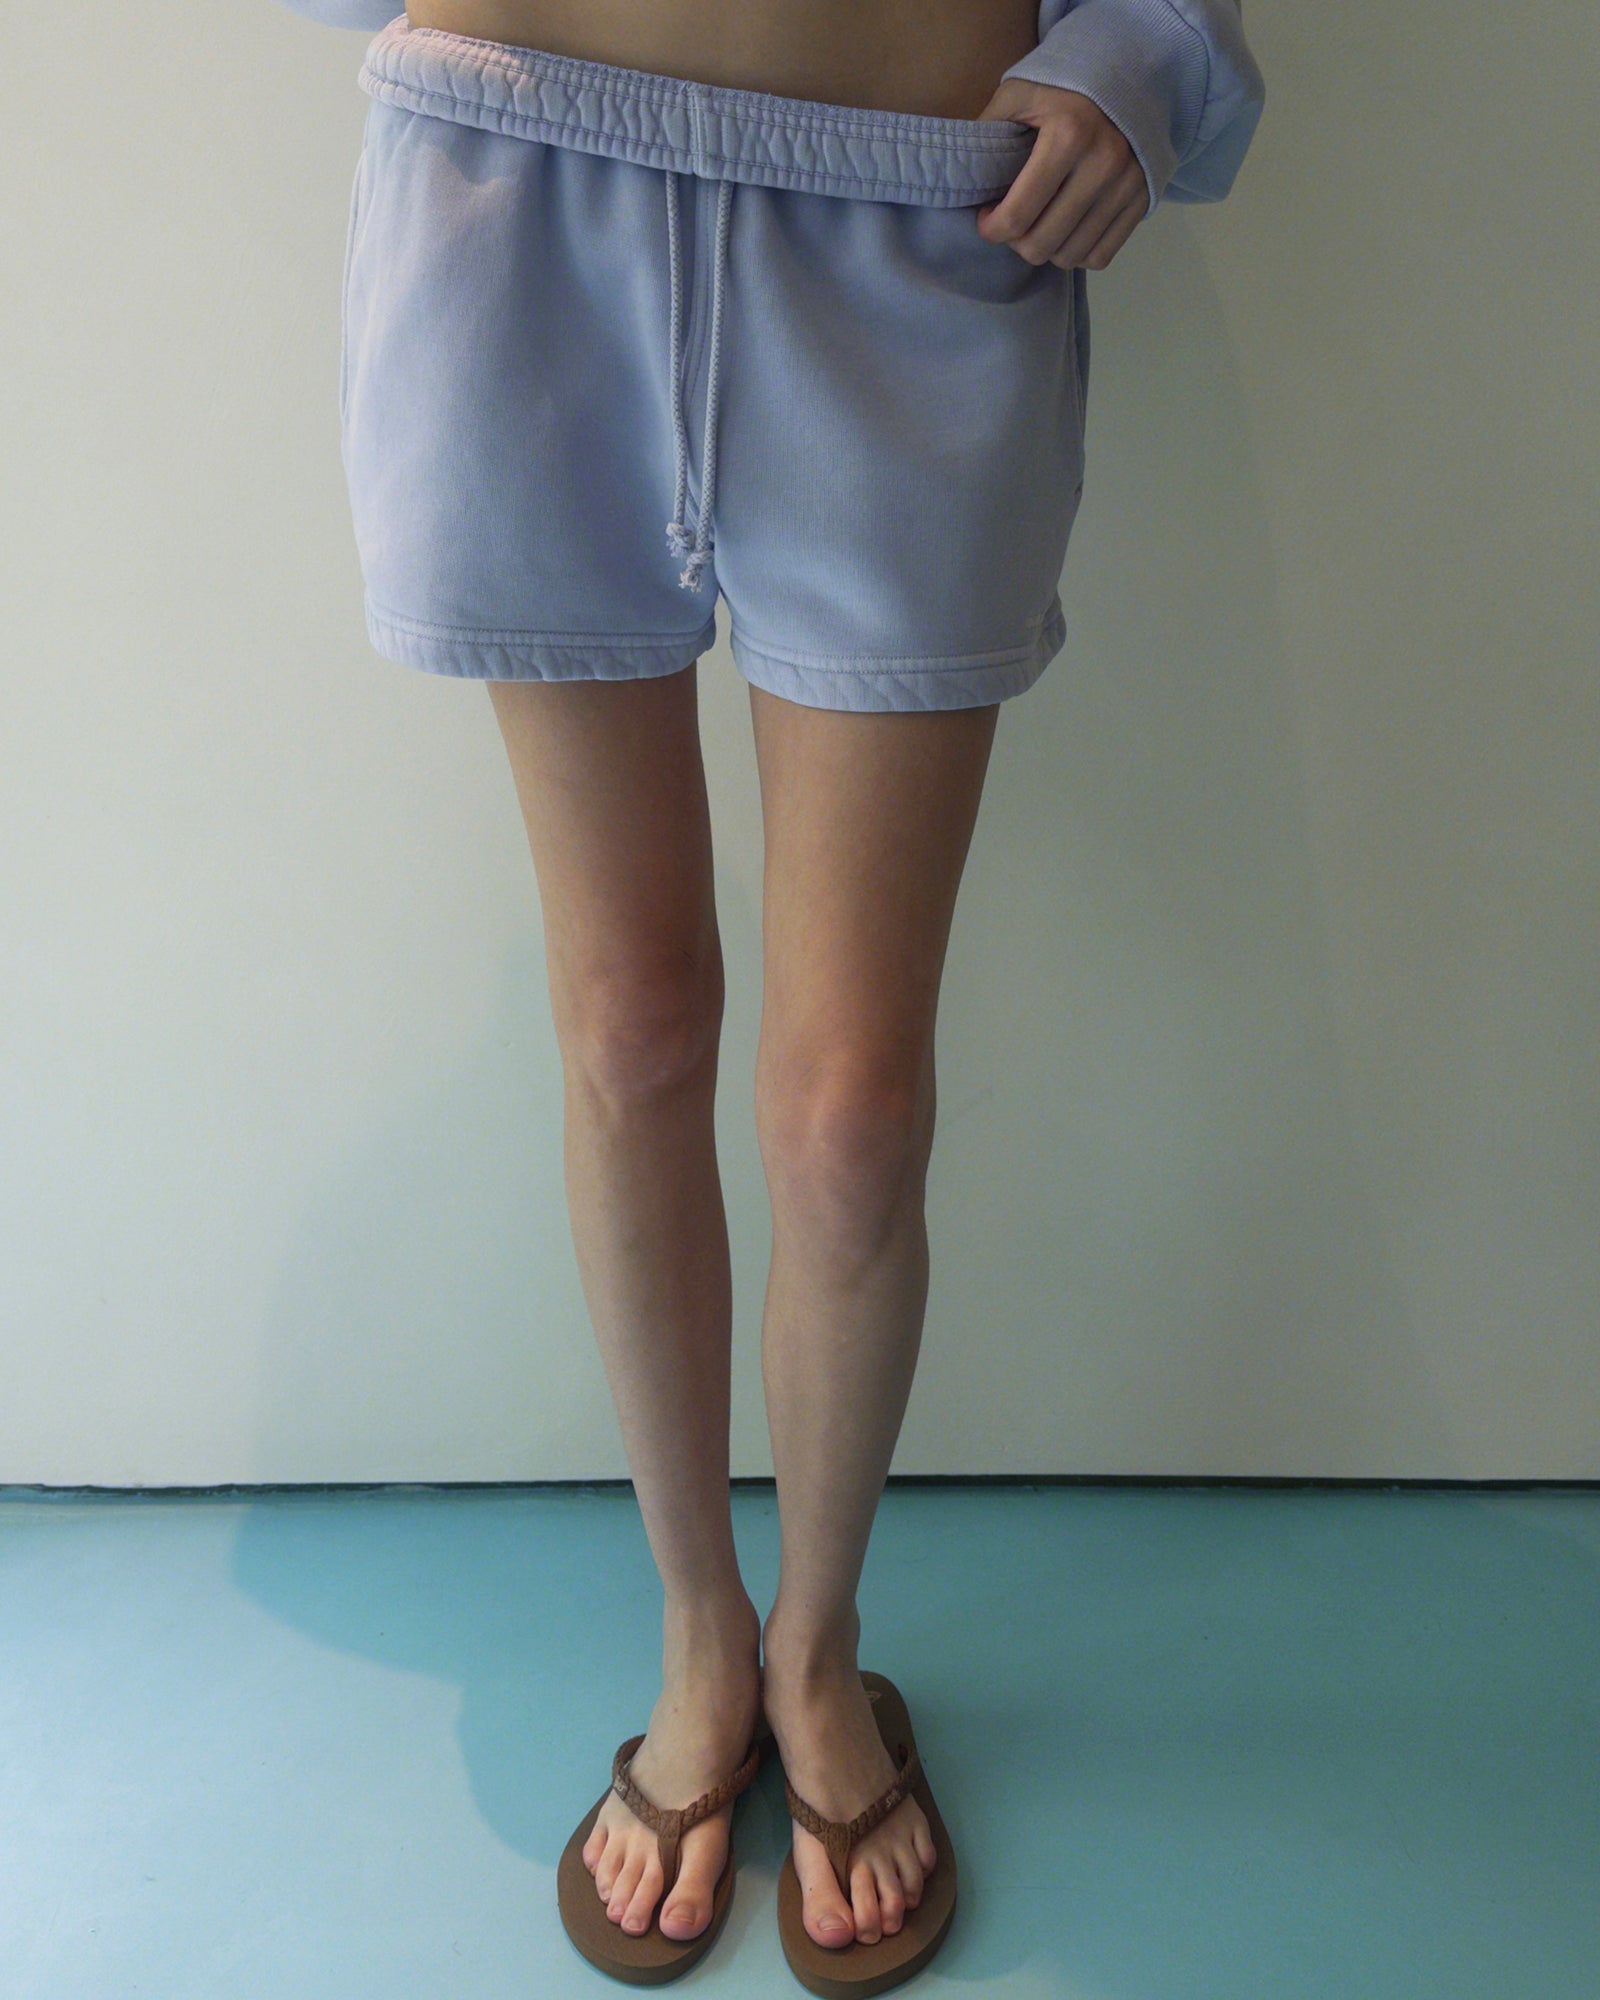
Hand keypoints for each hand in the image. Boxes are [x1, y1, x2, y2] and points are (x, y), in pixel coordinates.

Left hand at [973, 78, 1149, 269]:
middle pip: (1041, 245)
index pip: (1017, 215)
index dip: (991, 229)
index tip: (986, 218)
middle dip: (1015, 242)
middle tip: (1011, 222)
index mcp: (1068, 136)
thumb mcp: (1020, 91)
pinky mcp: (1141, 201)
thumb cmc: (1064, 85)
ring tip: (1038, 224)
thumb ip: (988, 128)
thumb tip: (960, 172)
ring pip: (1070, 257)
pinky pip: (1100, 256)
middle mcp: (1102, 166)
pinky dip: (1076, 253)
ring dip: (1045, 249)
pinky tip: (1064, 232)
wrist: (1129, 73)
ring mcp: (1126, 187)